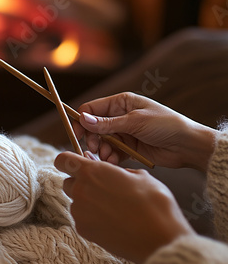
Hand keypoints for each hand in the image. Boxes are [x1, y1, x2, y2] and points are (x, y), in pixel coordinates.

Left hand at [54, 151, 194, 263]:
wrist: (161, 238)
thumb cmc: (154, 202)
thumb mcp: (139, 175)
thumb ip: (116, 171)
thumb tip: (111, 173)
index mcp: (92, 171)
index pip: (63, 160)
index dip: (68, 161)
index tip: (77, 165)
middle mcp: (81, 190)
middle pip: (68, 182)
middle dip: (80, 183)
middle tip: (102, 189)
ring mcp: (80, 212)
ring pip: (75, 202)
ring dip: (87, 202)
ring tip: (112, 208)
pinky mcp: (84, 231)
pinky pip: (82, 219)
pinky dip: (92, 219)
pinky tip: (112, 222)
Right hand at [73, 92, 216, 171]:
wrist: (187, 145)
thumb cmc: (165, 125)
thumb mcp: (135, 122)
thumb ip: (107, 123)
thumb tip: (83, 119)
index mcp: (121, 102)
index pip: (92, 109)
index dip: (81, 121)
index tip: (76, 135)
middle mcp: (120, 116)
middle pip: (94, 127)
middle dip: (92, 138)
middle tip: (95, 149)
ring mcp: (124, 133)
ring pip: (102, 141)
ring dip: (102, 150)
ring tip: (107, 156)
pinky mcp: (129, 148)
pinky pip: (112, 152)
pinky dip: (110, 157)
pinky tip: (114, 161)